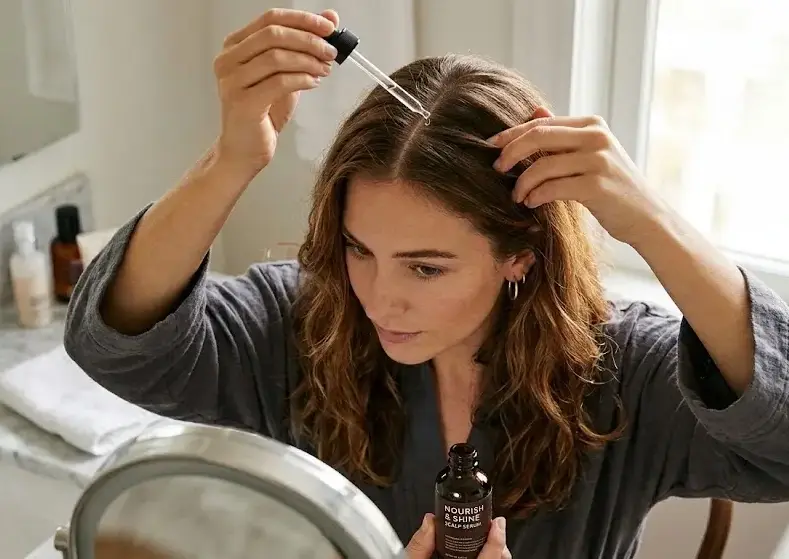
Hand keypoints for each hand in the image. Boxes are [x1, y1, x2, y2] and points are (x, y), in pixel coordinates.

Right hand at [212, 8, 338, 178]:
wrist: (245, 149)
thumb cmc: (263, 112)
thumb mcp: (287, 73)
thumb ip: (304, 46)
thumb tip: (330, 18)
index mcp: (235, 46)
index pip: (270, 19)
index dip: (302, 19)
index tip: (329, 26)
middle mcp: (228, 60)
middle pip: (273, 34)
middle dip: (308, 40)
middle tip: (330, 51)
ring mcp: (232, 81)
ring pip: (276, 57)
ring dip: (308, 61)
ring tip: (325, 69)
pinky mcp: (243, 103)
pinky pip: (279, 83)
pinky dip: (302, 79)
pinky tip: (314, 83)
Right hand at [405, 514, 511, 558]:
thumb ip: (419, 546)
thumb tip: (429, 520)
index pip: (490, 557)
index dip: (498, 538)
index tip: (498, 522)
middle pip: (499, 558)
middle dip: (498, 541)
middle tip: (491, 526)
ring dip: (494, 549)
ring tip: (485, 538)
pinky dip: (487, 555)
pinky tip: (477, 550)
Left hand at [489, 107, 662, 245]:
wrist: (645, 215)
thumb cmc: (611, 186)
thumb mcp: (590, 154)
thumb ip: (563, 134)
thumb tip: (535, 110)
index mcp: (592, 124)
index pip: (541, 123)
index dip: (512, 134)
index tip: (491, 145)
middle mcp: (596, 137)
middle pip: (539, 136)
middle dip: (511, 153)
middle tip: (497, 169)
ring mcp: (599, 160)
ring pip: (543, 165)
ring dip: (523, 183)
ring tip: (517, 195)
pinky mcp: (598, 185)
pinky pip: (554, 188)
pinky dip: (536, 196)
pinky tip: (531, 203)